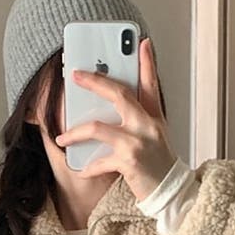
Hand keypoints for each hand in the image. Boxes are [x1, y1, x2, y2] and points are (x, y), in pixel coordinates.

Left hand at [54, 36, 176, 201]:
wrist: (171, 192)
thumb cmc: (159, 166)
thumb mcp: (156, 137)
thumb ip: (140, 120)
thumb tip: (111, 110)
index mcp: (154, 118)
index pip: (151, 84)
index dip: (147, 62)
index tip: (141, 42)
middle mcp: (147, 125)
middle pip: (119, 94)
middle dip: (95, 82)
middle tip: (76, 75)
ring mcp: (138, 142)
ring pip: (98, 127)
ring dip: (75, 132)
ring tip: (62, 138)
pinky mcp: (130, 161)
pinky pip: (100, 160)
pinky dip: (88, 166)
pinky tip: (81, 169)